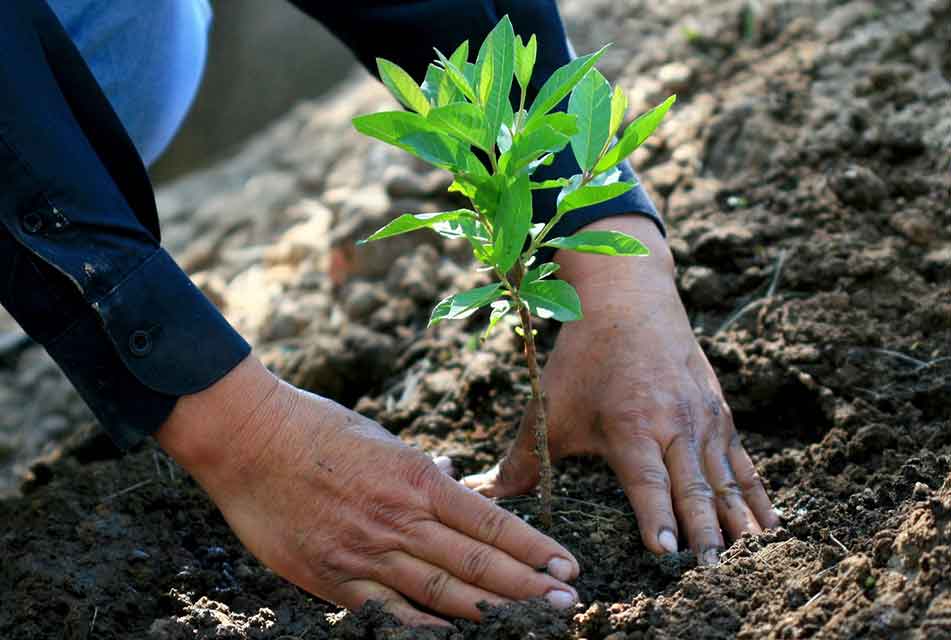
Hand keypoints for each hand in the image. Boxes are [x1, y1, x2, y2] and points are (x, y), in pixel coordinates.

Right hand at [156, 356, 580, 625]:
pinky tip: (457, 637)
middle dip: (528, 586)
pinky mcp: (332, 578)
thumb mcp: (381, 437)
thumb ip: (420, 469)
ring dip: (492, 610)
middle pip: (477, 562)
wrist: (248, 439)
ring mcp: (366, 552)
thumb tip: (454, 482)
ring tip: (533, 623)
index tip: (566, 565)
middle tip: (568, 604)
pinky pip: (388, 613)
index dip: (532, 547)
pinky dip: (426, 628)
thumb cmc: (316, 428)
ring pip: (443, 591)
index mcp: (416, 478)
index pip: (489, 521)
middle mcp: (400, 519)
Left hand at [463, 216, 778, 563]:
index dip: (657, 516)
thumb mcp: (550, 406)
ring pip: (724, 478)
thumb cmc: (584, 358)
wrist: (629, 299)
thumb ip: (522, 458)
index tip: (668, 551)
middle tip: (713, 570)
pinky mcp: (719, 413)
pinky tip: (769, 525)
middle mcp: (674, 423)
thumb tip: (481, 493)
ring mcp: (703, 418)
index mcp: (630, 425)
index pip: (647, 481)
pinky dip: (756, 494)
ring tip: (750, 560)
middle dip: (704, 531)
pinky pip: (742, 462)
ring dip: (737, 520)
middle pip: (694, 486)